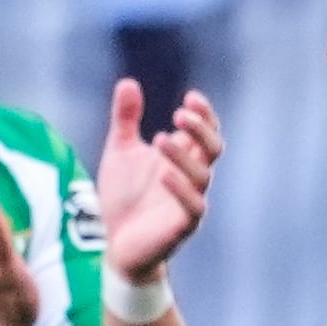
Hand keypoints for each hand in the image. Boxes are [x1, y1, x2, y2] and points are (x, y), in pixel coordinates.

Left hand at [97, 79, 222, 280]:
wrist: (113, 243)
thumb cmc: (123, 197)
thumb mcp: (120, 151)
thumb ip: (126, 119)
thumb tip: (128, 82)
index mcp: (182, 158)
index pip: (206, 132)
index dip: (204, 115)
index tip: (191, 97)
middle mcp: (191, 179)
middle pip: (213, 149)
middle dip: (202, 130)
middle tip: (180, 114)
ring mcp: (189, 202)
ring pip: (203, 176)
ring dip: (184, 155)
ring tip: (159, 138)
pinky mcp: (181, 227)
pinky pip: (193, 207)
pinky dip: (181, 189)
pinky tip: (163, 174)